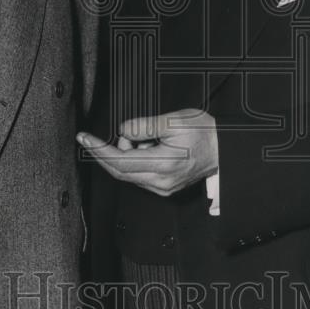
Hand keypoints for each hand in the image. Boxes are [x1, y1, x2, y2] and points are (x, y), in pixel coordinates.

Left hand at [77, 108, 217, 196]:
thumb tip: (123, 131)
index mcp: (163, 164)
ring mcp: (163, 187)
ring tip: (146, 137)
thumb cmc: (205, 133)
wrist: (225, 149)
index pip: (120, 160)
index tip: (84, 138)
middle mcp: (161, 181)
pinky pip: (139, 175)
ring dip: (125, 154)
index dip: (99, 149)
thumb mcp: (174, 121)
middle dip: (104, 153)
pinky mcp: (165, 187)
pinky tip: (149, 148)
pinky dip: (135, 160)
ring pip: (129, 173)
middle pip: (119, 171)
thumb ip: (145, 126)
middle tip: (92, 138)